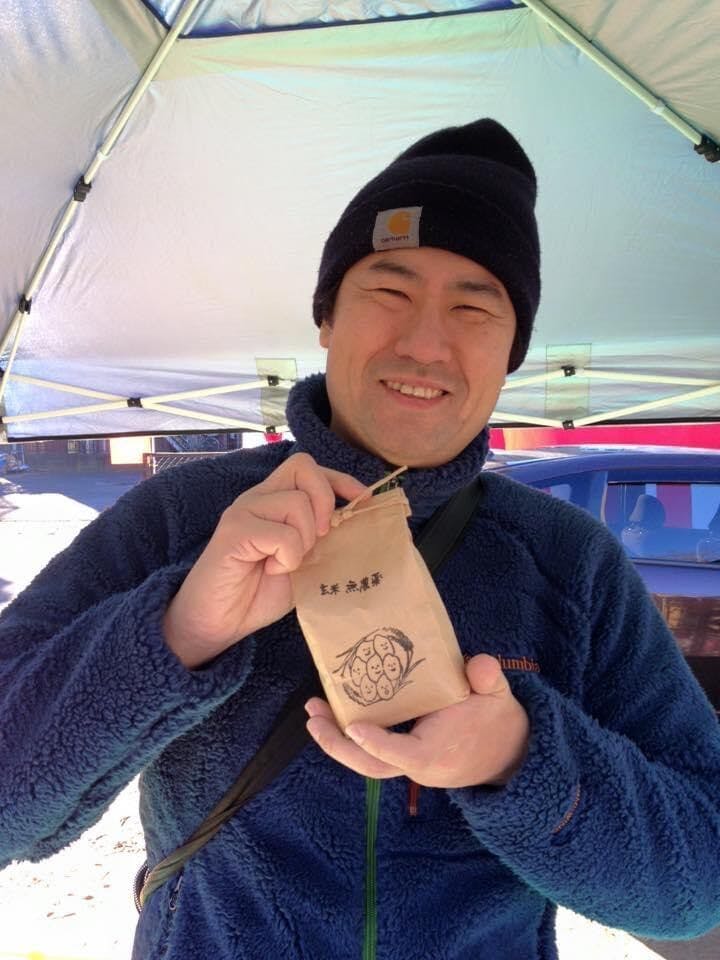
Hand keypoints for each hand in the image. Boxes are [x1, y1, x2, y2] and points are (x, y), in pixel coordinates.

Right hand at [163, 453, 365, 668]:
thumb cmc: (259, 593)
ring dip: (304, 540)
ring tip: (287, 563)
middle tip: (321, 537)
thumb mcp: (303, 560)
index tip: (363, 498)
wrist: (219, 622)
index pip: (308, 467)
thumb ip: (321, 537)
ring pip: (297, 503)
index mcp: (273, 500)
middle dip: (325, 500)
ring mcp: (243, 511)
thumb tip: (356, 520)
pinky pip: (282, 535)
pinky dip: (287, 558)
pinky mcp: (234, 532)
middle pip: (303, 466)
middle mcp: (257, 498)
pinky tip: (272, 571)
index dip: (340, 479)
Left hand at [305, 654, 529, 787]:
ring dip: (338, 740)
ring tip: (314, 713)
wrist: (507, 754)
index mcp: (436, 752)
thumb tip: (480, 664)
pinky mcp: (403, 755)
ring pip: (367, 762)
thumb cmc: (496, 721)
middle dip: (338, 746)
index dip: (379, 744)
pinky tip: (334, 711)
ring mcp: (407, 763)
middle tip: (313, 718)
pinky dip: (350, 736)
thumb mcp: (497, 694)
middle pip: (371, 767)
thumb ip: (489, 678)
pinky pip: (372, 751)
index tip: (354, 727)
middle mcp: (417, 765)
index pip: (404, 755)